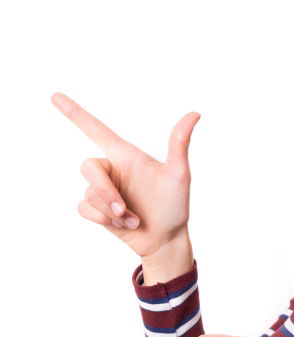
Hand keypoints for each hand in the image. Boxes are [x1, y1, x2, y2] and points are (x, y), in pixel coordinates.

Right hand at [51, 91, 199, 257]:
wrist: (166, 240)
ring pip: (90, 193)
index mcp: (126, 155)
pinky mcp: (97, 209)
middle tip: (123, 211)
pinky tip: (122, 225)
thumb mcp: (179, 175)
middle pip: (88, 167)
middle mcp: (111, 169)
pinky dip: (103, 220)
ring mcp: (103, 189)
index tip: (55, 97)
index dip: (75, 113)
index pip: (96, 129)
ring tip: (133, 220)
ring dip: (113, 212)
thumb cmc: (175, 206)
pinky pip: (85, 208)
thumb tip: (195, 113)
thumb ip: (179, 144)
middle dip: (105, 192)